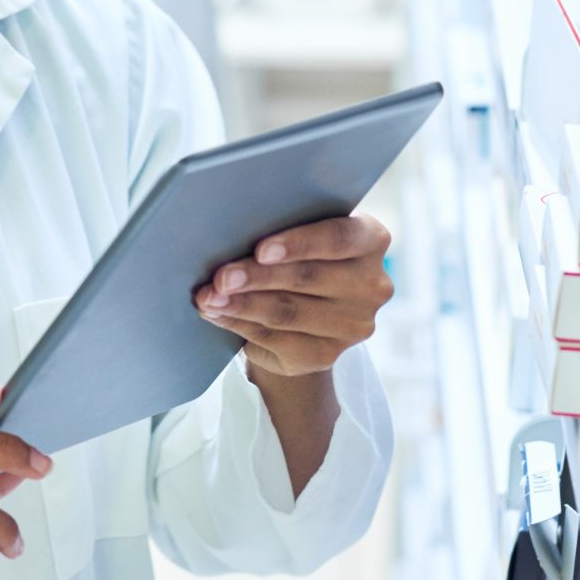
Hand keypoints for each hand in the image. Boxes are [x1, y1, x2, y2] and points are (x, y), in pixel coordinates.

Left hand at [192, 213, 393, 378]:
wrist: (305, 304)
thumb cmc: (297, 251)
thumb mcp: (299, 230)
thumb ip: (282, 224)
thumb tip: (229, 229)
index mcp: (370, 240)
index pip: (339, 238)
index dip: (299, 244)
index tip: (261, 249)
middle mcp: (371, 285)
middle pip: (308, 278)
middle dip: (257, 277)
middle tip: (221, 277)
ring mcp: (352, 325)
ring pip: (288, 312)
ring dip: (241, 304)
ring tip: (208, 297)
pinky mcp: (327, 355)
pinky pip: (274, 338)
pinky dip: (239, 324)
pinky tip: (216, 314)